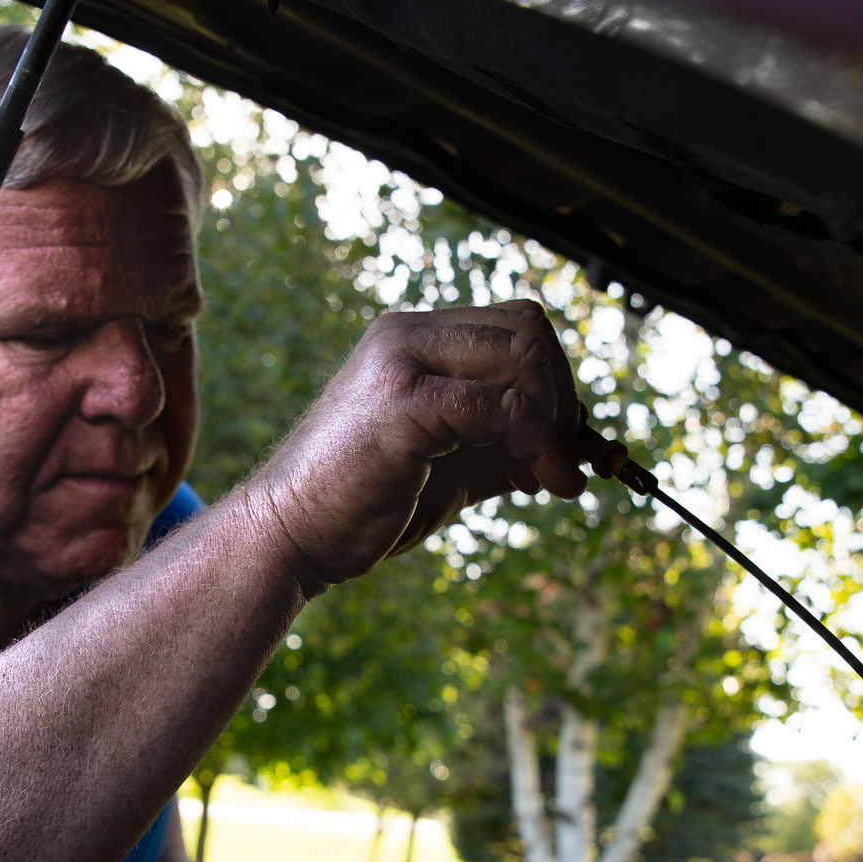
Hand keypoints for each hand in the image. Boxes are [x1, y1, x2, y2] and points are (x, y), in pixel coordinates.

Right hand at [245, 300, 587, 590]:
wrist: (289, 535)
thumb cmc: (364, 505)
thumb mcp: (452, 464)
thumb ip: (504, 443)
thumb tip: (573, 445)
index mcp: (414, 339)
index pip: (516, 326)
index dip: (556, 382)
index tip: (562, 444)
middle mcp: (407, 334)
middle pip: (529, 331)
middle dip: (564, 398)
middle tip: (565, 461)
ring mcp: (401, 362)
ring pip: (524, 358)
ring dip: (556, 422)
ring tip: (554, 478)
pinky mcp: (403, 404)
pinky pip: (502, 407)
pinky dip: (536, 443)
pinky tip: (537, 482)